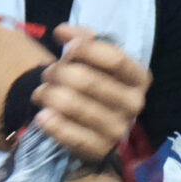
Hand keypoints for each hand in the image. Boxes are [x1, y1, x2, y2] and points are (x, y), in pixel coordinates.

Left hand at [34, 23, 148, 158]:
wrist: (87, 122)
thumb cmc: (93, 82)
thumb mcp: (93, 58)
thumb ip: (82, 40)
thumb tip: (62, 32)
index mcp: (139, 78)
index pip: (115, 59)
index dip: (87, 50)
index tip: (66, 46)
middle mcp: (135, 104)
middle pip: (88, 81)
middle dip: (59, 73)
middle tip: (46, 74)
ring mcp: (119, 129)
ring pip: (75, 106)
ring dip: (49, 95)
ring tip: (41, 92)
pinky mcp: (100, 150)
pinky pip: (72, 136)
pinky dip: (52, 124)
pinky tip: (42, 115)